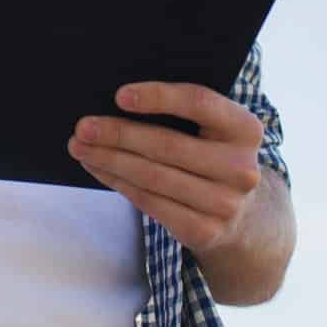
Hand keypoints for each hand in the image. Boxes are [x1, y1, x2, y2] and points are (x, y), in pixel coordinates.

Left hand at [68, 82, 265, 255]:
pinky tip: (99, 169)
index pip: (199, 103)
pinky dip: (118, 183)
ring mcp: (225, 204)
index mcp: (246, 129)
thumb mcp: (216, 130)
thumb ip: (185, 112)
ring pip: (153, 176)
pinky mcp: (204, 231)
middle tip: (83, 127)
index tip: (120, 95)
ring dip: (109, 160)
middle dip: (118, 134)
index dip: (158, 97)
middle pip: (167, 145)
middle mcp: (241, 168)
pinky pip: (150, 202)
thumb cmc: (214, 156)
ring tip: (80, 147)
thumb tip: (118, 101)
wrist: (245, 217)